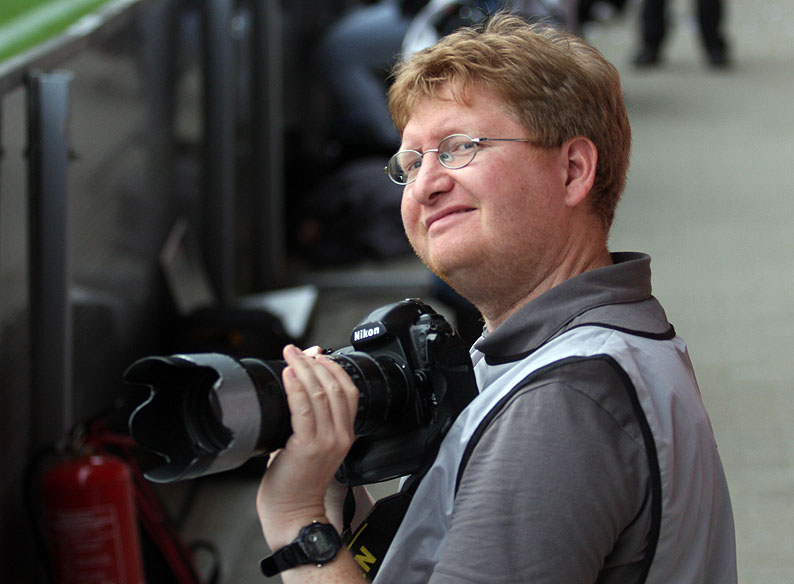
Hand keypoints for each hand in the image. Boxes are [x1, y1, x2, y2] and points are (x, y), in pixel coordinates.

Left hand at [256, 344, 358, 549]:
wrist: (294, 514)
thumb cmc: (297, 483)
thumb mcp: (308, 444)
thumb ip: (306, 417)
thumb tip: (297, 388)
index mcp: (345, 434)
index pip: (350, 391)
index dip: (334, 368)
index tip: (317, 354)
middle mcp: (341, 435)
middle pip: (335, 387)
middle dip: (315, 362)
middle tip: (297, 349)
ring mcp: (327, 441)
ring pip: (320, 393)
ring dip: (303, 369)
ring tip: (290, 355)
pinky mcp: (308, 446)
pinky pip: (304, 408)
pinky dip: (296, 387)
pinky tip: (288, 374)